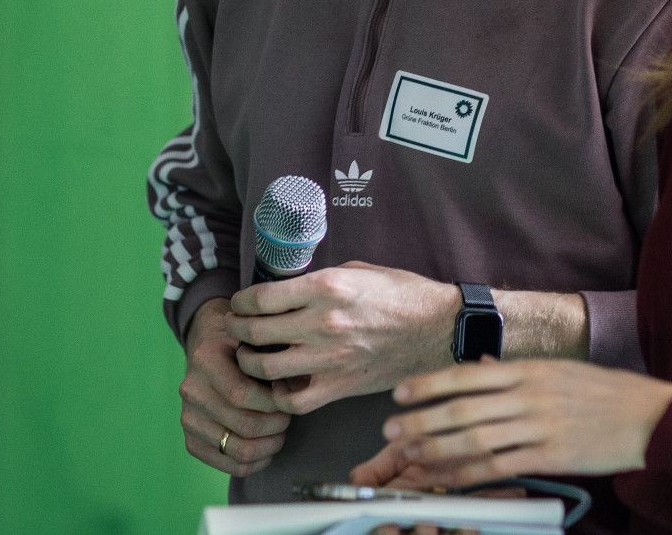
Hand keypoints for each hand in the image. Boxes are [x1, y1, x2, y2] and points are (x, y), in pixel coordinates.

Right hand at [178, 298, 292, 476]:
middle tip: (289, 416)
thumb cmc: (241, 341)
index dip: (273, 402)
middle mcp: (191, 390)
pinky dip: (255, 462)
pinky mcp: (191, 439)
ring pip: (238, 450)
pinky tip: (266, 447)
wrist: (210, 345)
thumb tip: (300, 386)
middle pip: (244, 426)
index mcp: (205, 359)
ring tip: (280, 431)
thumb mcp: (256, 334)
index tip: (289, 397)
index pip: (242, 394)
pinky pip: (228, 465)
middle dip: (276, 425)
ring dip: (269, 445)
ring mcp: (188, 417)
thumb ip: (274, 355)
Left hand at [226, 262, 459, 414]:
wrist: (437, 328)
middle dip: (237, 329)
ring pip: (266, 369)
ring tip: (249, 356)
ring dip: (249, 362)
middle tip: (234, 328)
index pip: (261, 298)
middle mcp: (323, 323)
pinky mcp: (341, 386)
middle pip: (256, 332)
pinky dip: (278, 396)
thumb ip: (321, 280)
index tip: (238, 304)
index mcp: (327, 288)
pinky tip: (278, 385)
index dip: (240, 302)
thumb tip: (290, 288)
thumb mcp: (359, 271)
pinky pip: (294, 400)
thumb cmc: (402, 294)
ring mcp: (330, 358)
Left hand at [371, 359, 671, 487]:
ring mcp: (539, 428)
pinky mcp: (550, 457)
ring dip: (436, 448)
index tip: (401, 392)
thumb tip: (479, 366)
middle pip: (463, 408)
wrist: (650, 417)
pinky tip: (447, 478)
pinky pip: (499, 467)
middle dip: (421, 420)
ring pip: (475, 440)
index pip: (467, 374)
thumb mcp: (558, 369)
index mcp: (530, 369)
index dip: (429, 384)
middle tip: (390, 429)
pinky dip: (467, 474)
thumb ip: (515, 370)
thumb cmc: (604, 392)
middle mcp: (530, 395)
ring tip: (409, 454)